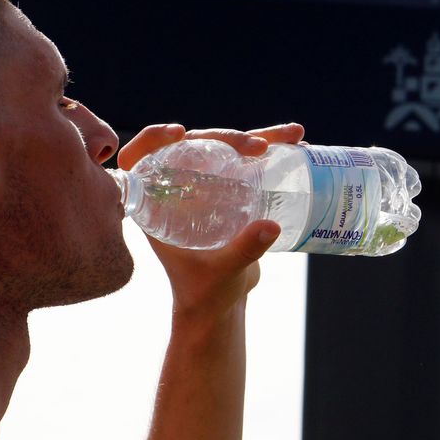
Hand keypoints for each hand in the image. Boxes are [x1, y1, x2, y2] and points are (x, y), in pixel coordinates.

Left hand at [115, 122, 305, 330]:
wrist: (221, 307)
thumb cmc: (205, 294)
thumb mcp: (220, 273)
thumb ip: (242, 252)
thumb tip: (271, 227)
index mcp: (156, 206)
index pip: (141, 160)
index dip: (152, 139)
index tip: (178, 133)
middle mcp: (179, 190)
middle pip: (194, 147)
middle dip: (227, 138)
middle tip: (257, 146)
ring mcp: (207, 189)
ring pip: (226, 150)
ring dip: (258, 137)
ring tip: (293, 134)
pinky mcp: (231, 192)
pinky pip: (248, 164)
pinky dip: (273, 152)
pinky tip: (297, 145)